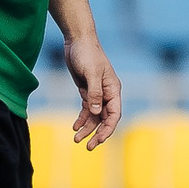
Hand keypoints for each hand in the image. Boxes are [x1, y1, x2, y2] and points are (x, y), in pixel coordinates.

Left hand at [63, 33, 122, 149]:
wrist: (77, 40)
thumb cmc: (87, 54)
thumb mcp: (90, 73)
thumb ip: (94, 93)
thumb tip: (96, 112)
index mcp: (113, 90)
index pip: (114, 114)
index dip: (108, 129)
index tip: (99, 140)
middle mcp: (107, 94)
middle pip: (105, 119)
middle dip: (97, 133)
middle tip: (88, 147)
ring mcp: (97, 93)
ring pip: (94, 116)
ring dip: (87, 128)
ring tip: (76, 139)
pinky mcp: (87, 91)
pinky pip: (86, 110)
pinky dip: (81, 119)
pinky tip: (74, 127)